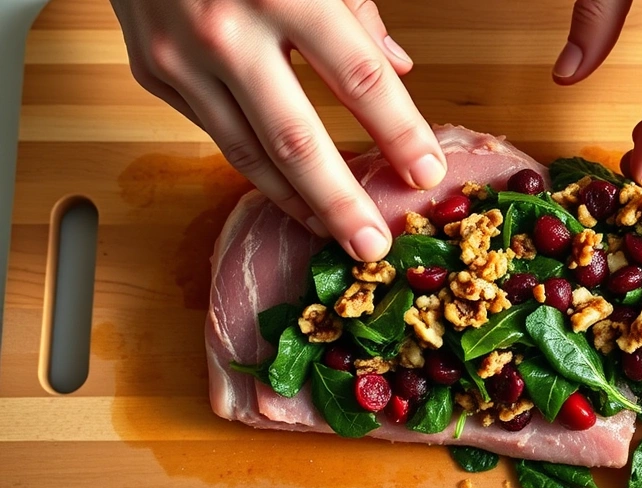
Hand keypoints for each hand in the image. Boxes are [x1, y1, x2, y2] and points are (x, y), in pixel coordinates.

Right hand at [111, 0, 446, 260]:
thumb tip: (397, 66)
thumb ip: (355, 10)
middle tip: (372, 246)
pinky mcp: (153, 74)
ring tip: (332, 232)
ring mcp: (181, 58)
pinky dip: (256, 169)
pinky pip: (216, 134)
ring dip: (296, 201)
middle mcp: (227, 31)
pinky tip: (288, 192)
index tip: (425, 173)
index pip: (358, 78)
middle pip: (296, 138)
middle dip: (340, 201)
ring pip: (248, 153)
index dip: (398, 132)